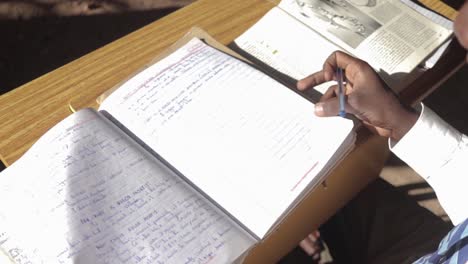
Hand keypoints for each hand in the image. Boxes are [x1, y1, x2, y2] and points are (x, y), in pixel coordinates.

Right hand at [297, 51, 417, 140]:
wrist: (396, 123)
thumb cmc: (381, 106)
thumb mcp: (354, 103)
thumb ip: (332, 105)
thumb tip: (315, 109)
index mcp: (358, 69)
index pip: (336, 58)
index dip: (328, 66)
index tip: (326, 78)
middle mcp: (355, 77)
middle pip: (330, 74)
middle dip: (316, 80)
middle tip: (301, 86)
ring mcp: (354, 90)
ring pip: (333, 90)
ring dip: (325, 99)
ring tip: (319, 109)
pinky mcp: (354, 102)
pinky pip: (337, 101)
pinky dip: (331, 107)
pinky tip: (327, 114)